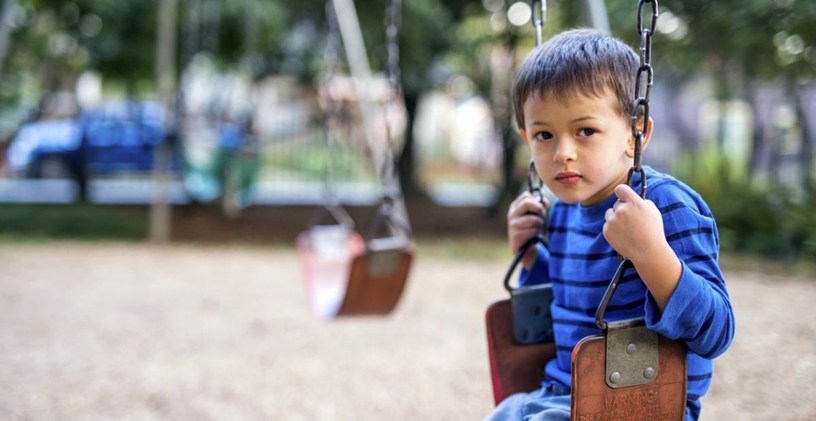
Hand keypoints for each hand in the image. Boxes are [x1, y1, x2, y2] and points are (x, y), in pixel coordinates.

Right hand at [507, 192, 547, 269]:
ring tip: (536, 229)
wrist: (524, 249)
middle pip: (528, 203)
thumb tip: (544, 201)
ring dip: (539, 225)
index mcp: (515, 207)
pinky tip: (533, 237)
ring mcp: (513, 225)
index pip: (526, 195)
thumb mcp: (534, 215)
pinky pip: (533, 231)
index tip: (540, 209)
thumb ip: (539, 206)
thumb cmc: (530, 228)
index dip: (537, 201)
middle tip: (541, 218)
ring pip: (534, 219)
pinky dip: (536, 234)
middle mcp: (511, 214)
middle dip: (539, 210)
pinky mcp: (516, 236)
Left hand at [603, 184, 681, 310]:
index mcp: (634, 203)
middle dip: (622, 209)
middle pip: (616, 203)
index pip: (620, 189)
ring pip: (610, 213)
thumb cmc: (653, 232)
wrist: (647, 252)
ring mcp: (612, 221)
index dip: (622, 192)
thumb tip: (632, 197)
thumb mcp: (654, 212)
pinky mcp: (606, 231)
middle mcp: (622, 210)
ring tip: (628, 228)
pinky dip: (613, 228)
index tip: (623, 195)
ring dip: (616, 218)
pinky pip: (607, 224)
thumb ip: (642, 202)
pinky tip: (623, 235)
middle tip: (632, 220)